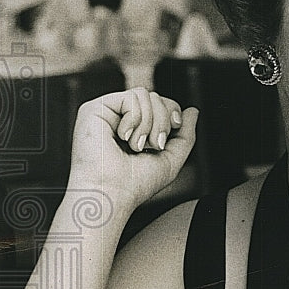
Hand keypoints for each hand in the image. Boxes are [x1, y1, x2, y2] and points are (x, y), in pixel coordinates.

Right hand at [68, 88, 198, 211]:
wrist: (112, 194)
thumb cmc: (135, 184)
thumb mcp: (171, 160)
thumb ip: (185, 135)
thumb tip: (192, 111)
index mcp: (136, 129)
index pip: (161, 104)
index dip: (172, 114)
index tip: (170, 132)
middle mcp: (120, 118)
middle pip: (156, 97)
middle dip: (162, 123)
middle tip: (151, 145)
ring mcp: (107, 112)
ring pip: (146, 95)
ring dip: (148, 124)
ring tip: (135, 145)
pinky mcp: (95, 108)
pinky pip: (133, 96)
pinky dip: (135, 119)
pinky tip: (123, 136)